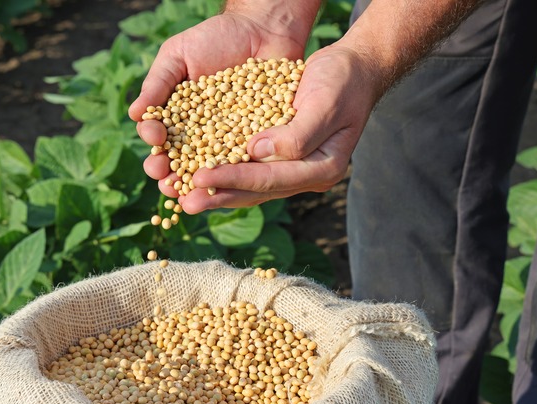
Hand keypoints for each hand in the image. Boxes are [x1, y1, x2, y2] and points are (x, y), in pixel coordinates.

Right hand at [128, 9, 311, 200]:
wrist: (263, 29)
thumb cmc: (215, 38)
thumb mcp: (178, 55)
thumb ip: (157, 83)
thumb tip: (134, 114)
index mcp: (175, 118)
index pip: (158, 139)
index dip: (154, 145)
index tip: (156, 140)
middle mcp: (198, 136)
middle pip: (179, 163)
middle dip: (170, 175)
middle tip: (167, 180)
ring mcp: (226, 142)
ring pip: (208, 171)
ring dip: (197, 186)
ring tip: (191, 193)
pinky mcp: (255, 143)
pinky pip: (243, 163)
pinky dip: (234, 175)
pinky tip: (228, 182)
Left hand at [181, 43, 385, 213]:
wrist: (353, 69)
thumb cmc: (343, 81)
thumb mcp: (326, 102)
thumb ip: (297, 134)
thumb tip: (258, 151)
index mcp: (323, 168)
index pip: (271, 179)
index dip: (234, 179)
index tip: (200, 178)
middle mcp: (307, 175)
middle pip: (257, 191)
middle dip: (218, 195)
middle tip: (185, 202)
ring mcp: (294, 169)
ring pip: (249, 186)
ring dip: (216, 191)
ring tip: (183, 197)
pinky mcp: (280, 158)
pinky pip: (248, 170)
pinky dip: (223, 172)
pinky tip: (197, 174)